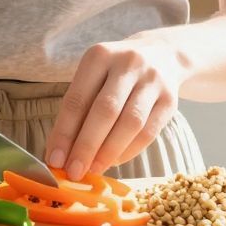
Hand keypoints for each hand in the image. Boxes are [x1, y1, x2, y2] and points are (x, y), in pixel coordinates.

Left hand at [46, 36, 190, 179]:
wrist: (161, 54)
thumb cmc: (115, 73)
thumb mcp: (93, 77)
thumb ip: (78, 110)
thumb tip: (61, 153)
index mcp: (100, 55)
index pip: (77, 99)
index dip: (64, 133)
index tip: (54, 160)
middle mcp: (128, 63)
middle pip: (105, 111)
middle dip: (86, 146)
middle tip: (74, 172)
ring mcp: (153, 80)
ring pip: (130, 123)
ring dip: (109, 152)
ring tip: (94, 169)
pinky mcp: (171, 99)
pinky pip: (149, 132)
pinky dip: (129, 151)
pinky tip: (114, 161)